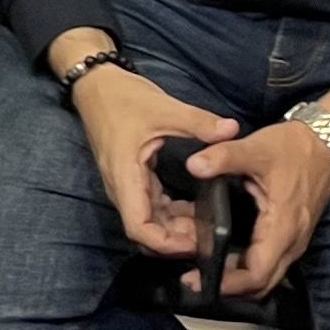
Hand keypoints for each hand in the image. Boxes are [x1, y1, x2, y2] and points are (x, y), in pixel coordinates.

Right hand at [68, 60, 241, 264]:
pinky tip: (195, 210)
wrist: (97, 86)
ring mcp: (126, 185)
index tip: (195, 244)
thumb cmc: (122, 97)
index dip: (165, 243)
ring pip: (150, 221)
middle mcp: (122, 187)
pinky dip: (171, 214)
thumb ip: (199, 122)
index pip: (139, 227)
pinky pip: (151, 207)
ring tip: (207, 228)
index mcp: (125, 175)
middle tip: (210, 238)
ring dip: (175, 229)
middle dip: (176, 240)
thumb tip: (232, 129)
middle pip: (146, 231)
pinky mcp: (132, 179)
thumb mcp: (164, 108)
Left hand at [187, 81, 329, 303]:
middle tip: (194, 279)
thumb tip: (194, 165)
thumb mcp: (256, 148)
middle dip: (228, 287)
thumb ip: (224, 156)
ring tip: (203, 268)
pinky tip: (224, 254)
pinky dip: (247, 265)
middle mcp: (292, 242)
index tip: (199, 281)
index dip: (228, 284)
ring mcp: (294, 241)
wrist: (328, 143)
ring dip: (237, 277)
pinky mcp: (292, 235)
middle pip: (261, 283)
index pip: (257, 274)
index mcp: (283, 227)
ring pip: (265, 274)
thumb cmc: (294, 148)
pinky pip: (270, 261)